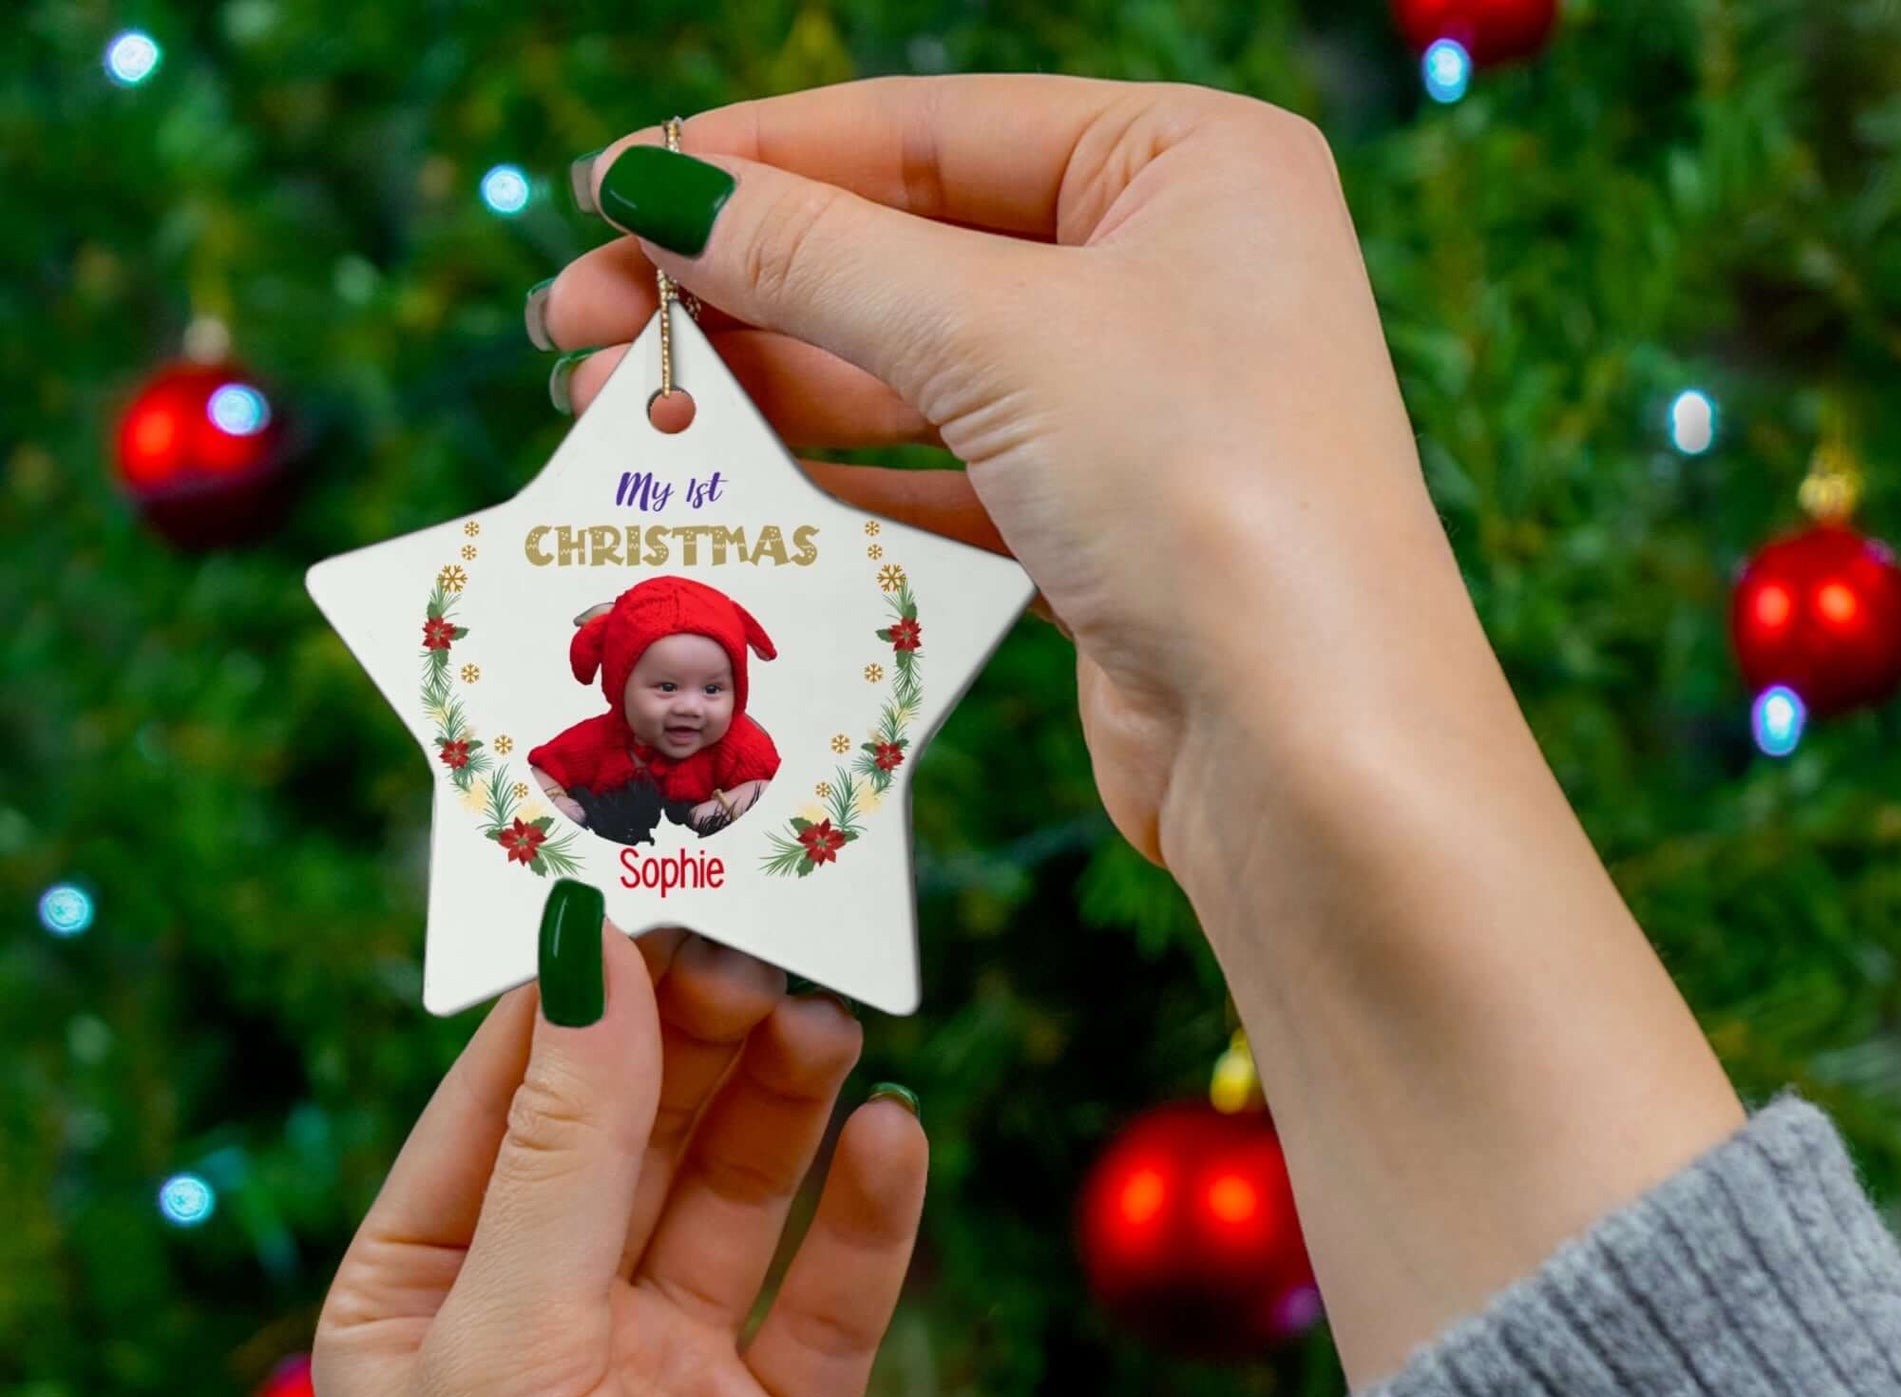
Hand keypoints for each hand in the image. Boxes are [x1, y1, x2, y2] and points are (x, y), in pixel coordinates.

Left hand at [314, 922, 925, 1396]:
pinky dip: (867, 1218)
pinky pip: (830, 1299)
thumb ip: (563, 1149)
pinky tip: (897, 1139)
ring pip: (738, 1195)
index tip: (657, 892)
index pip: (507, 1096)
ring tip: (832, 1023)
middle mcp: (549, 1321)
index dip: (580, 995)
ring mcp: (670, 1378)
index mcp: (428, 1293)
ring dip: (784, 1106)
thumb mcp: (504, 1347)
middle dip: (697, 1039)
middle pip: (636, 1131)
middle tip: (771, 951)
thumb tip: (588, 955)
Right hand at [539, 76, 1465, 865]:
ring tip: (622, 409)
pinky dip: (837, 484)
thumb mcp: (999, 335)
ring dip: (768, 391)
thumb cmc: (1204, 492)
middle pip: (908, 252)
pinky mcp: (1104, 532)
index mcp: (1186, 164)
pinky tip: (731, 488)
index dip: (757, 160)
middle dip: (740, 288)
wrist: (1308, 748)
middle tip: (578, 325)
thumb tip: (657, 189)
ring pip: (915, 375)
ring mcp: (1139, 410)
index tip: (611, 191)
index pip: (928, 130)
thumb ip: (819, 256)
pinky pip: (943, 481)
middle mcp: (1171, 273)